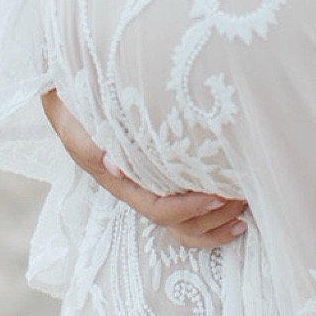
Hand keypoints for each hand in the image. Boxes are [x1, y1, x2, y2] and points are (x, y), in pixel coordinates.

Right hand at [40, 89, 246, 249]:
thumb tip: (114, 166)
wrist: (73, 86)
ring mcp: (152, 187)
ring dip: (216, 222)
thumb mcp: (71, 118)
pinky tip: (240, 219)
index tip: (215, 193)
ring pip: (186, 229)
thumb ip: (85, 141)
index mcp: (118, 179)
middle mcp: (137, 189)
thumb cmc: (77, 100)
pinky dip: (216, 226)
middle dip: (210, 215)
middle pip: (176, 224)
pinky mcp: (166, 181)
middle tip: (239, 194)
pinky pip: (191, 222)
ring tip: (244, 201)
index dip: (186, 208)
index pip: (155, 208)